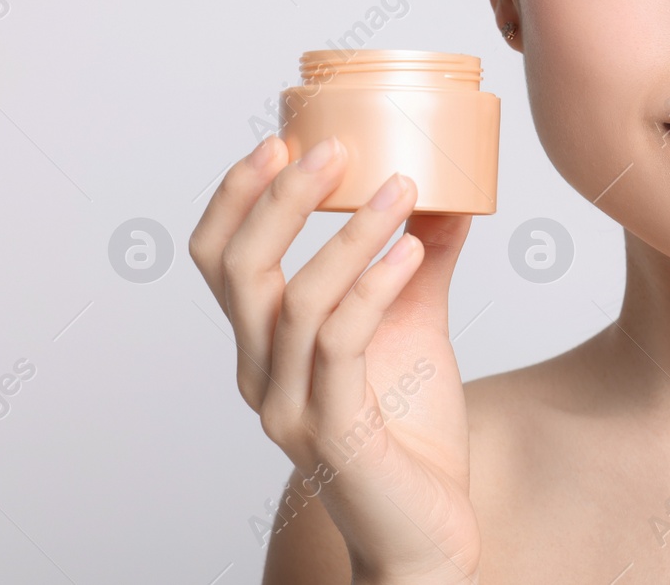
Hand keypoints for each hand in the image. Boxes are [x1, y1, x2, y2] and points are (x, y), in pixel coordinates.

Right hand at [190, 134, 480, 583]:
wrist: (426, 530)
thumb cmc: (410, 434)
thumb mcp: (416, 326)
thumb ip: (420, 262)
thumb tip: (448, 192)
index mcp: (265, 346)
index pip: (220, 260)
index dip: (238, 197)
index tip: (280, 139)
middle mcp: (261, 374)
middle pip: (239, 271)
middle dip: (278, 200)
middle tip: (334, 149)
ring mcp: (291, 406)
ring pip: (295, 301)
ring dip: (348, 234)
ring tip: (402, 187)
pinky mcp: (334, 431)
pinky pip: (341, 344)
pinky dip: (374, 286)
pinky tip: (412, 250)